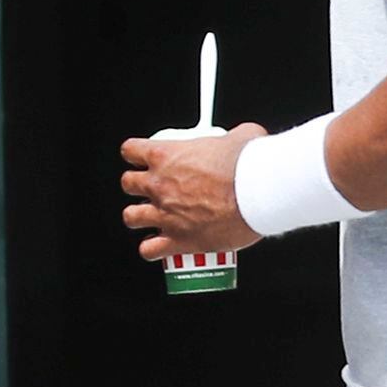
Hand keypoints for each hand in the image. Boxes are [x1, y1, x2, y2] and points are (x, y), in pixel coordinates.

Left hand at [119, 123, 268, 259]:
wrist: (259, 194)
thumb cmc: (248, 165)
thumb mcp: (238, 136)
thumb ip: (230, 136)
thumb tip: (239, 137)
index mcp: (167, 155)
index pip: (130, 150)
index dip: (135, 154)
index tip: (142, 158)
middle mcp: (160, 185)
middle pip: (127, 184)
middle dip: (137, 186)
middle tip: (151, 187)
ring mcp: (166, 214)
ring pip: (131, 216)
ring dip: (139, 216)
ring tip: (151, 216)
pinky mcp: (179, 241)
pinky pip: (149, 250)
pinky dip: (152, 248)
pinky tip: (160, 245)